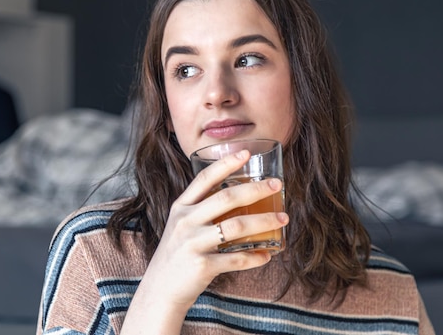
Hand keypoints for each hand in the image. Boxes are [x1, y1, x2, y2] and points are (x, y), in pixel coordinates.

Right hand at [121, 149, 287, 333]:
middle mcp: (185, 221)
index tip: (246, 152)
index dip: (226, 164)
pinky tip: (268, 254)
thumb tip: (239, 197)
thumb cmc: (178, 254)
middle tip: (277, 184)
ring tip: (283, 219)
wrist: (160, 290)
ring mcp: (192, 243)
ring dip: (264, 221)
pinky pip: (236, 259)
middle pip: (226, 198)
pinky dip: (256, 256)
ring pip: (236, 226)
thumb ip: (202, 211)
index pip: (204, 178)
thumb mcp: (182, 226)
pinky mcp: (201, 266)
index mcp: (181, 207)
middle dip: (255, 189)